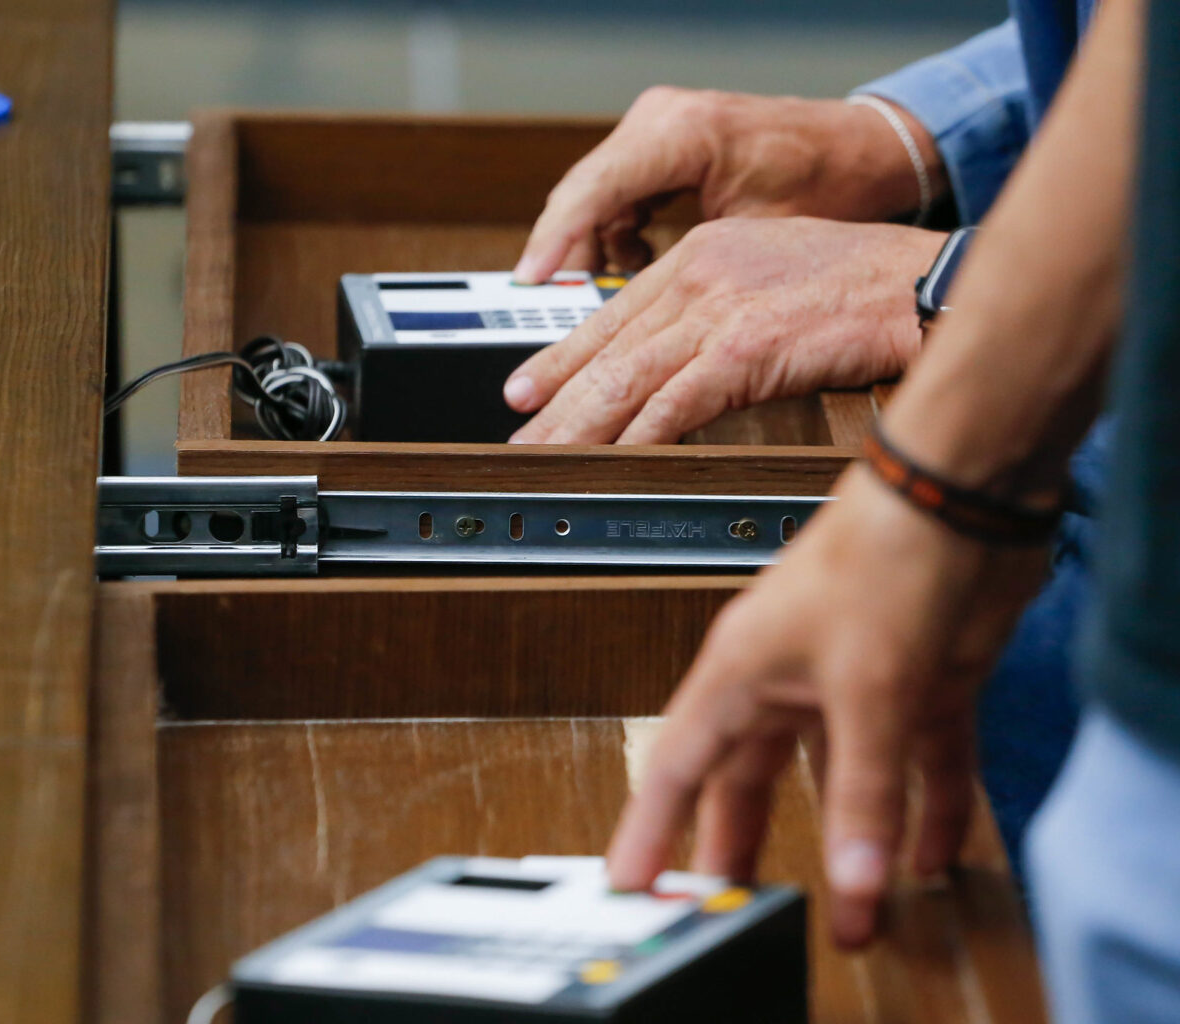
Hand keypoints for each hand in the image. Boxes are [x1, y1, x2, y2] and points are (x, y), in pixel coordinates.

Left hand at [506, 217, 943, 443]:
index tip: (525, 388)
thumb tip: (683, 362)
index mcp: (699, 255)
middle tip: (517, 436)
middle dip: (554, 400)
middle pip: (607, 349)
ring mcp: (719, 309)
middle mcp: (698, 274)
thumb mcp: (771, 281)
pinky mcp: (746, 347)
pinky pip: (676, 402)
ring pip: (627, 377)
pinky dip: (638, 438)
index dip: (562, 358)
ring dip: (579, 426)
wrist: (923, 282)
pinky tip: (611, 462)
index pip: (612, 315)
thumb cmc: (865, 286)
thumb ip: (719, 312)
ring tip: (544, 457)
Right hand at [513, 87, 943, 284]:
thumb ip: (693, 269)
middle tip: (552, 303)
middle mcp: (661, 118)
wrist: (861, 151)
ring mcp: (656, 128)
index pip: (597, 186)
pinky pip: (615, 192)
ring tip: (608, 289)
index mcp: (685, 131)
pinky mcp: (658, 145)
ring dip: (593, 246)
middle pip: (584, 191)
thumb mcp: (757, 232)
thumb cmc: (827, 182)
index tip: (534, 281)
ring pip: (594, 195)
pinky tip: (636, 262)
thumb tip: (647, 324)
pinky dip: (616, 231)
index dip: (559, 239)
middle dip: (566, 251)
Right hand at [605, 467, 1049, 947]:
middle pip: (749, 781)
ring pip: (836, 780)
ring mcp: (852, 682)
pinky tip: (933, 854)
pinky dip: (926, 810)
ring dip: (847, 842)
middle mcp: (787, 681)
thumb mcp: (869, 688)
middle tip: (726, 904)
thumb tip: (857, 877)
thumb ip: (865, 790)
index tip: (632, 884)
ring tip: (844, 903)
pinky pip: (916, 763)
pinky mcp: (916, 681)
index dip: (650, 830)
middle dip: (740, 846)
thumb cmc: (885, 551)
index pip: (679, 768)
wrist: (965, 493)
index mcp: (741, 673)